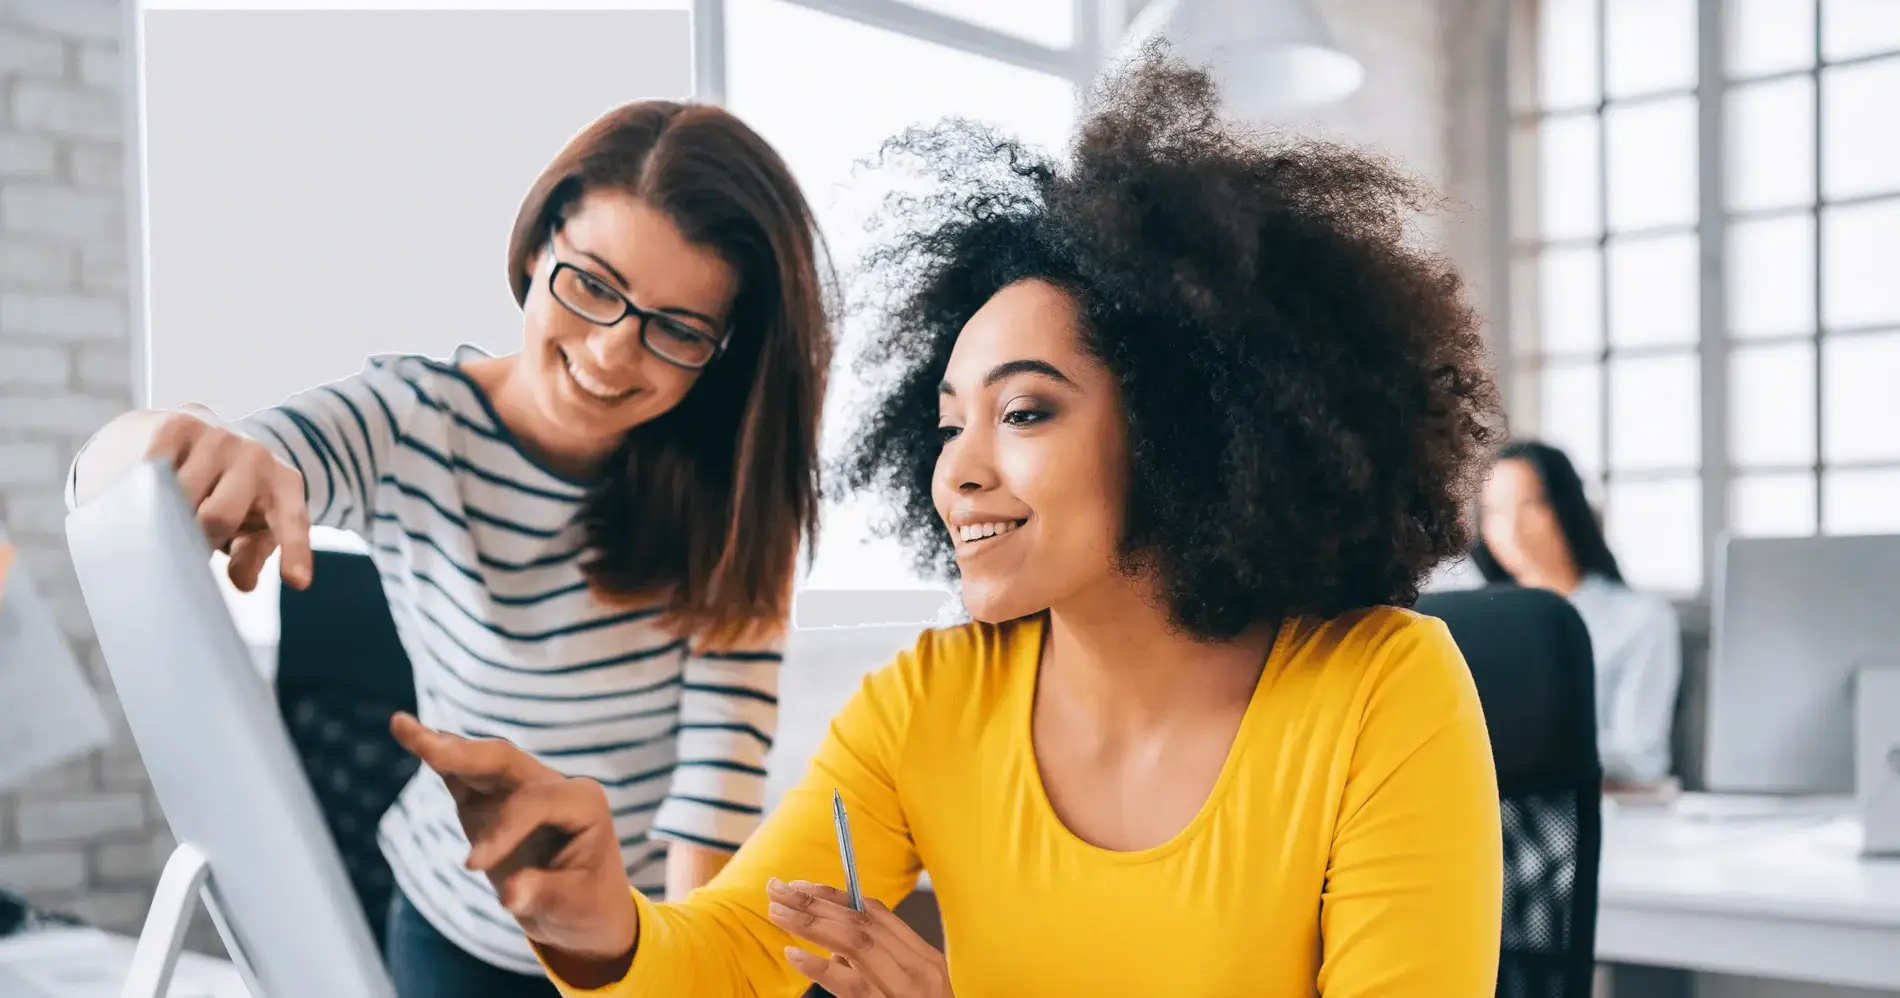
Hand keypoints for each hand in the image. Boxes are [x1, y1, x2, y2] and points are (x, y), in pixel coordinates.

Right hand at [144, 408, 311, 591]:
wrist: (177, 434)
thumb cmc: (217, 493)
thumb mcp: (243, 527)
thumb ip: (250, 553)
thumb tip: (245, 582)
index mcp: (284, 485)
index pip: (290, 521)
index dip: (294, 551)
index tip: (298, 581)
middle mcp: (257, 456)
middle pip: (217, 518)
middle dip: (197, 536)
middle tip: (190, 529)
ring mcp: (218, 437)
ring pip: (181, 497)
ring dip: (167, 512)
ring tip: (168, 502)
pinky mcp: (178, 425)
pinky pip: (155, 467)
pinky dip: (146, 483)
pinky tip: (145, 481)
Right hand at [390, 713, 639, 980]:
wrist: (585, 909)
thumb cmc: (586, 904)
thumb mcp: (574, 906)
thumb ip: (541, 894)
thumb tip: (509, 895)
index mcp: (582, 802)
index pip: (534, 802)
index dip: (501, 830)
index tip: (472, 866)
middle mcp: (553, 784)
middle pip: (506, 761)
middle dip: (466, 755)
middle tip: (430, 749)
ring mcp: (521, 788)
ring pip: (482, 761)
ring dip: (443, 747)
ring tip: (402, 725)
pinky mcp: (494, 799)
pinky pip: (465, 775)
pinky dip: (439, 759)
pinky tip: (411, 735)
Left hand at [766, 878, 950, 997]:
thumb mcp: (909, 986)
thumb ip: (882, 960)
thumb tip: (834, 937)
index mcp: (925, 959)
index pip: (875, 914)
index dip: (834, 896)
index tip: (800, 887)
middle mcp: (918, 972)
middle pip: (861, 923)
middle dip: (815, 903)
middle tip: (777, 890)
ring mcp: (904, 994)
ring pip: (856, 945)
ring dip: (812, 924)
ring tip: (777, 913)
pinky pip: (851, 987)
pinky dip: (821, 968)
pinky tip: (795, 955)